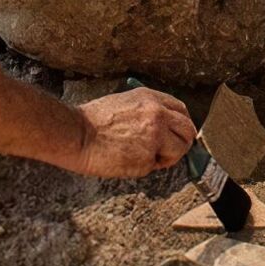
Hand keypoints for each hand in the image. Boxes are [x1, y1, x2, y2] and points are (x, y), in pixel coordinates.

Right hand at [68, 88, 196, 177]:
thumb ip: (147, 111)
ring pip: (179, 150)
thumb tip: (164, 125)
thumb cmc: (93, 120)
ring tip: (146, 157)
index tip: (176, 134)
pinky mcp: (147, 158)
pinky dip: (146, 167)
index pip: (181, 110)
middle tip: (169, 151)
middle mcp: (158, 114)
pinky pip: (156, 165)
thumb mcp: (125, 102)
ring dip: (168, 157)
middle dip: (182, 142)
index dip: (181, 125)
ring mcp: (155, 136)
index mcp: (151, 98)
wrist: (76, 134)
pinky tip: (128, 161)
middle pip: (188, 130)